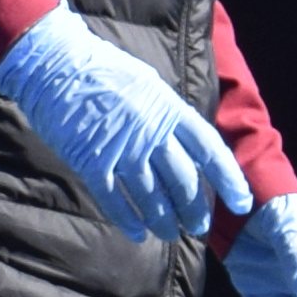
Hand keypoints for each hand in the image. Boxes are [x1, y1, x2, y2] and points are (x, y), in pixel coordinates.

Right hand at [0, 13, 259, 245]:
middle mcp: (151, 133)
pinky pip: (114, 199)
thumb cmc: (102, 69)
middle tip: (199, 227)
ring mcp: (121, 149)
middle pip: (184, 181)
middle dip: (194, 209)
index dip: (229, 179)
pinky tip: (138, 234)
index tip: (242, 202)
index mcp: (170, 110)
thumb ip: (167, 115)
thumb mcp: (148, 84)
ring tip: (171, 233)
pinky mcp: (90, 161)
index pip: (211, 151)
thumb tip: (186, 142)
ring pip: (152, 196)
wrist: (54, 62)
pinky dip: (128, 219)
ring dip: (164, 219)